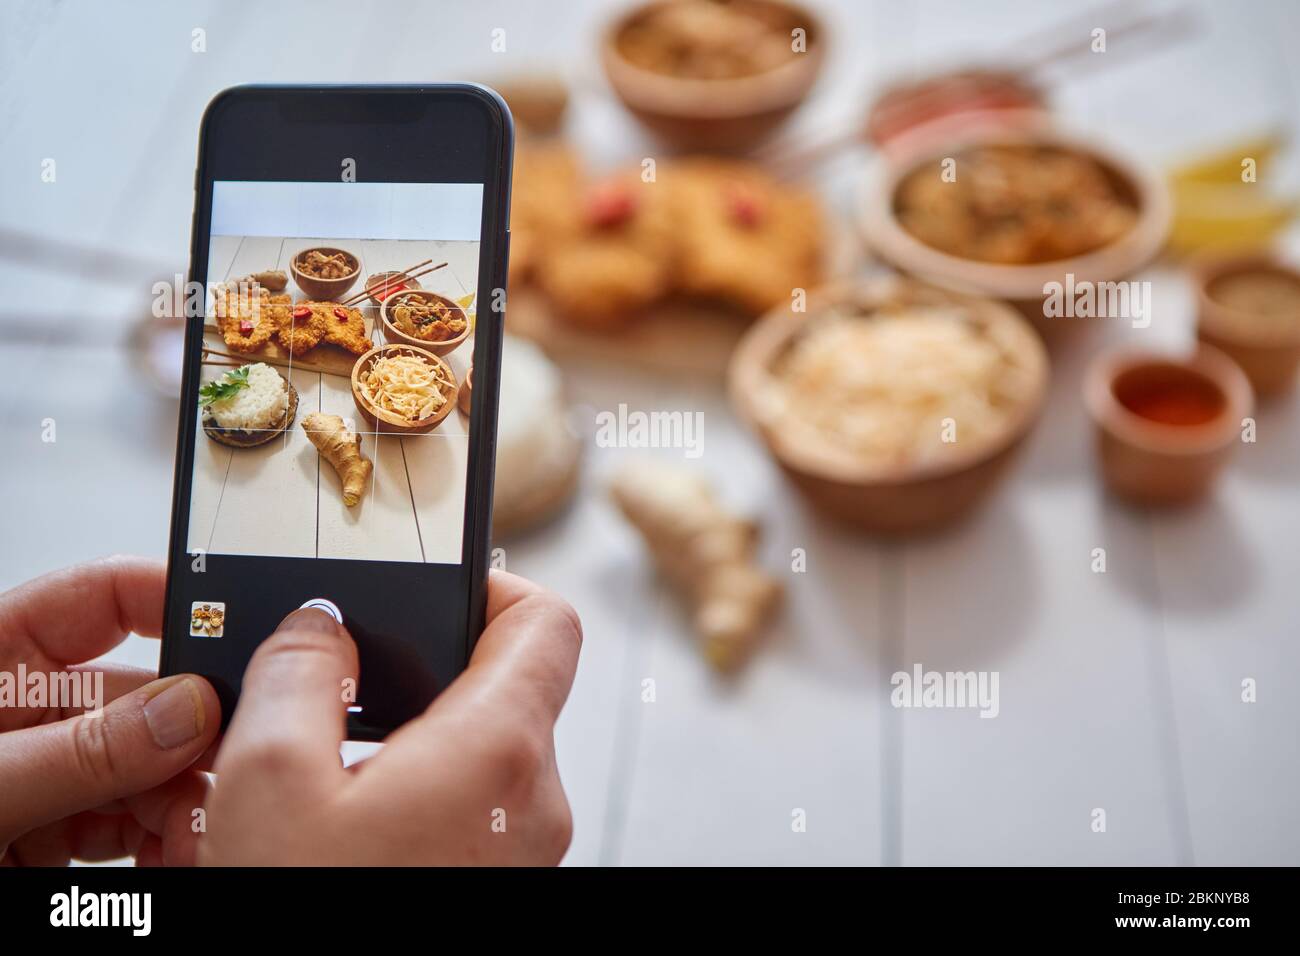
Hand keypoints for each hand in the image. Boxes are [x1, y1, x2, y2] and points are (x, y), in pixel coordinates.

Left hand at [0, 557, 220, 865]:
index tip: (232, 621)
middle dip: (193, 731)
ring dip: (184, 796)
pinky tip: (177, 849)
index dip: (169, 596)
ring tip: (199, 827)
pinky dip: (162, 837)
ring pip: (149, 765)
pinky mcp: (51, 829)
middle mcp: (23, 709)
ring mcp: (44, 771)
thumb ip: (79, 750)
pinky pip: (130, 820)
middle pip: (144, 694)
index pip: (99, 598)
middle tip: (230, 759)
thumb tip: (185, 711)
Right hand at [200, 570, 581, 864]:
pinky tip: (352, 824)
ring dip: (416, 742)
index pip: (548, 621)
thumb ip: (298, 673)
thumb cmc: (312, 914)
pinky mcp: (502, 884)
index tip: (437, 588)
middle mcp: (534, 799)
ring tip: (333, 766)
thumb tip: (320, 625)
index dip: (496, 586)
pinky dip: (423, 795)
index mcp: (498, 747)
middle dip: (426, 675)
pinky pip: (477, 810)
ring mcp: (525, 851)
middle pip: (508, 686)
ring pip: (485, 753)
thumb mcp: (268, 781)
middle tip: (346, 684)